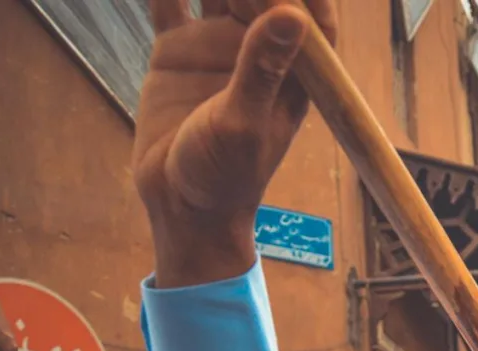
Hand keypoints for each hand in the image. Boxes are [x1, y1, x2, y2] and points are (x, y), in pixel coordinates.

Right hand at [134, 1, 336, 287]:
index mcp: (293, 71)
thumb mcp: (244, 124)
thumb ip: (262, 69)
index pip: (308, 14)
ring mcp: (218, 45)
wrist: (181, 204)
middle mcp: (259, 49)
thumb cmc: (225, 178)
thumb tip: (291, 14)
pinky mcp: (177, 50)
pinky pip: (169, 2)